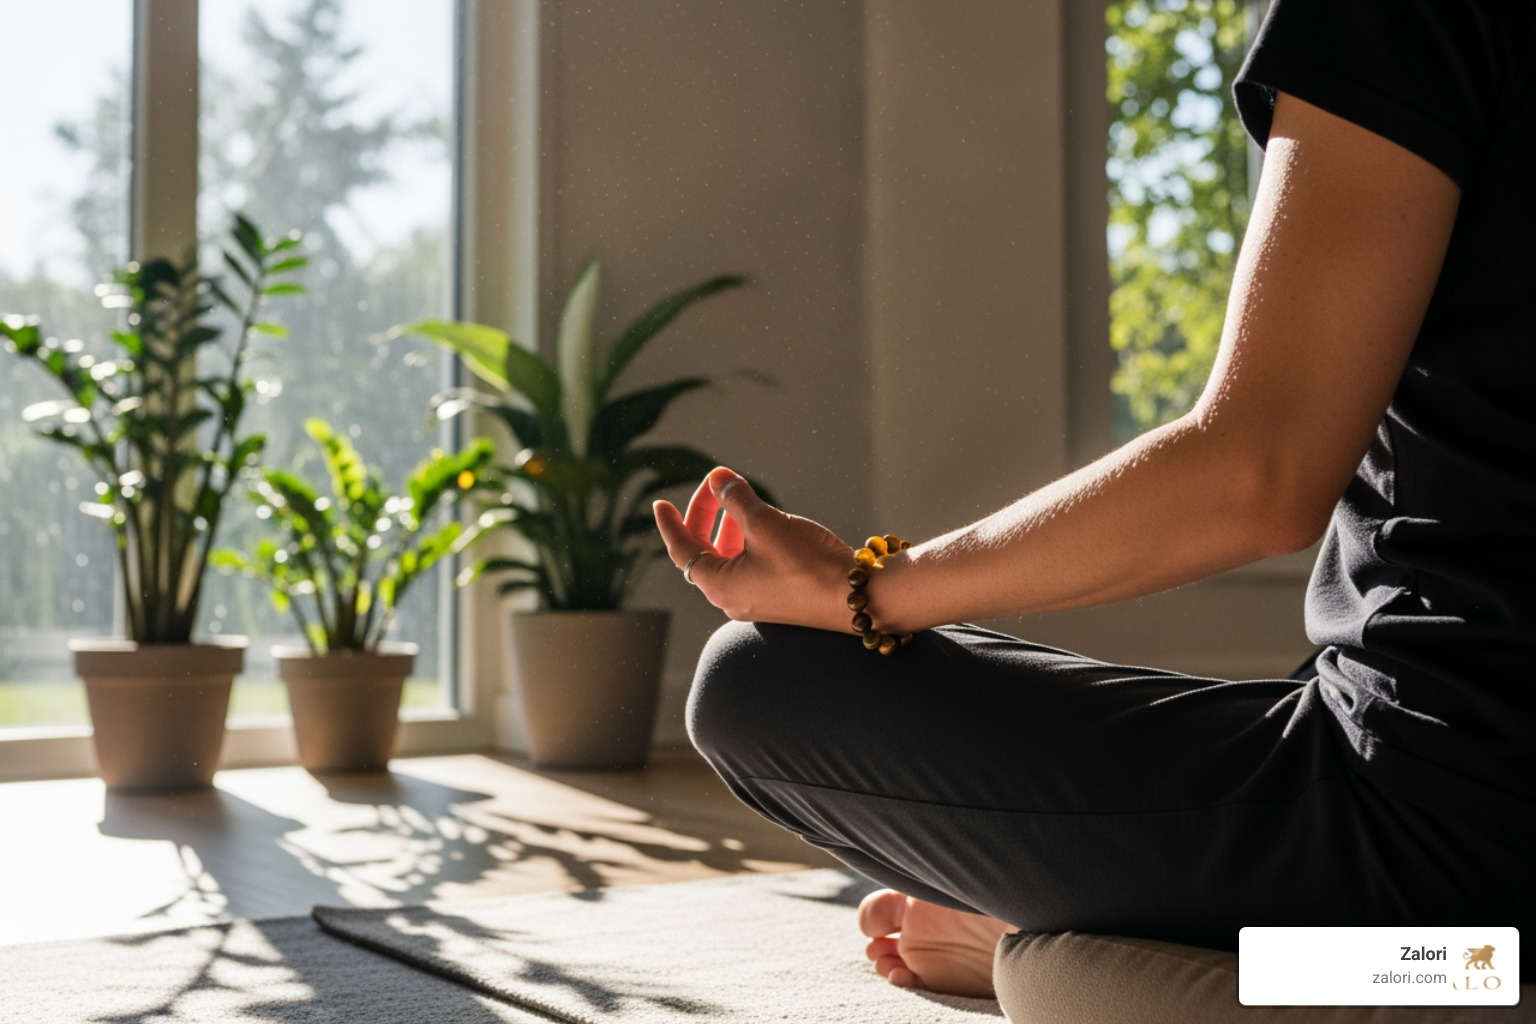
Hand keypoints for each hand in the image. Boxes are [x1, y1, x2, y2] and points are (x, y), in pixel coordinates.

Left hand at [653, 466, 853, 632]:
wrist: (857, 597)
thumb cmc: (809, 564)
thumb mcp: (766, 523)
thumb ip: (737, 499)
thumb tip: (718, 480)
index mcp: (720, 584)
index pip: (681, 549)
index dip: (670, 523)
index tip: (659, 503)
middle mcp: (732, 598)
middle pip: (703, 553)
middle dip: (705, 517)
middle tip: (716, 488)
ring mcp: (755, 601)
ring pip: (728, 560)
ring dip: (729, 528)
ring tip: (741, 502)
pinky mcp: (777, 599)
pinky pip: (749, 568)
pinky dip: (748, 543)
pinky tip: (766, 525)